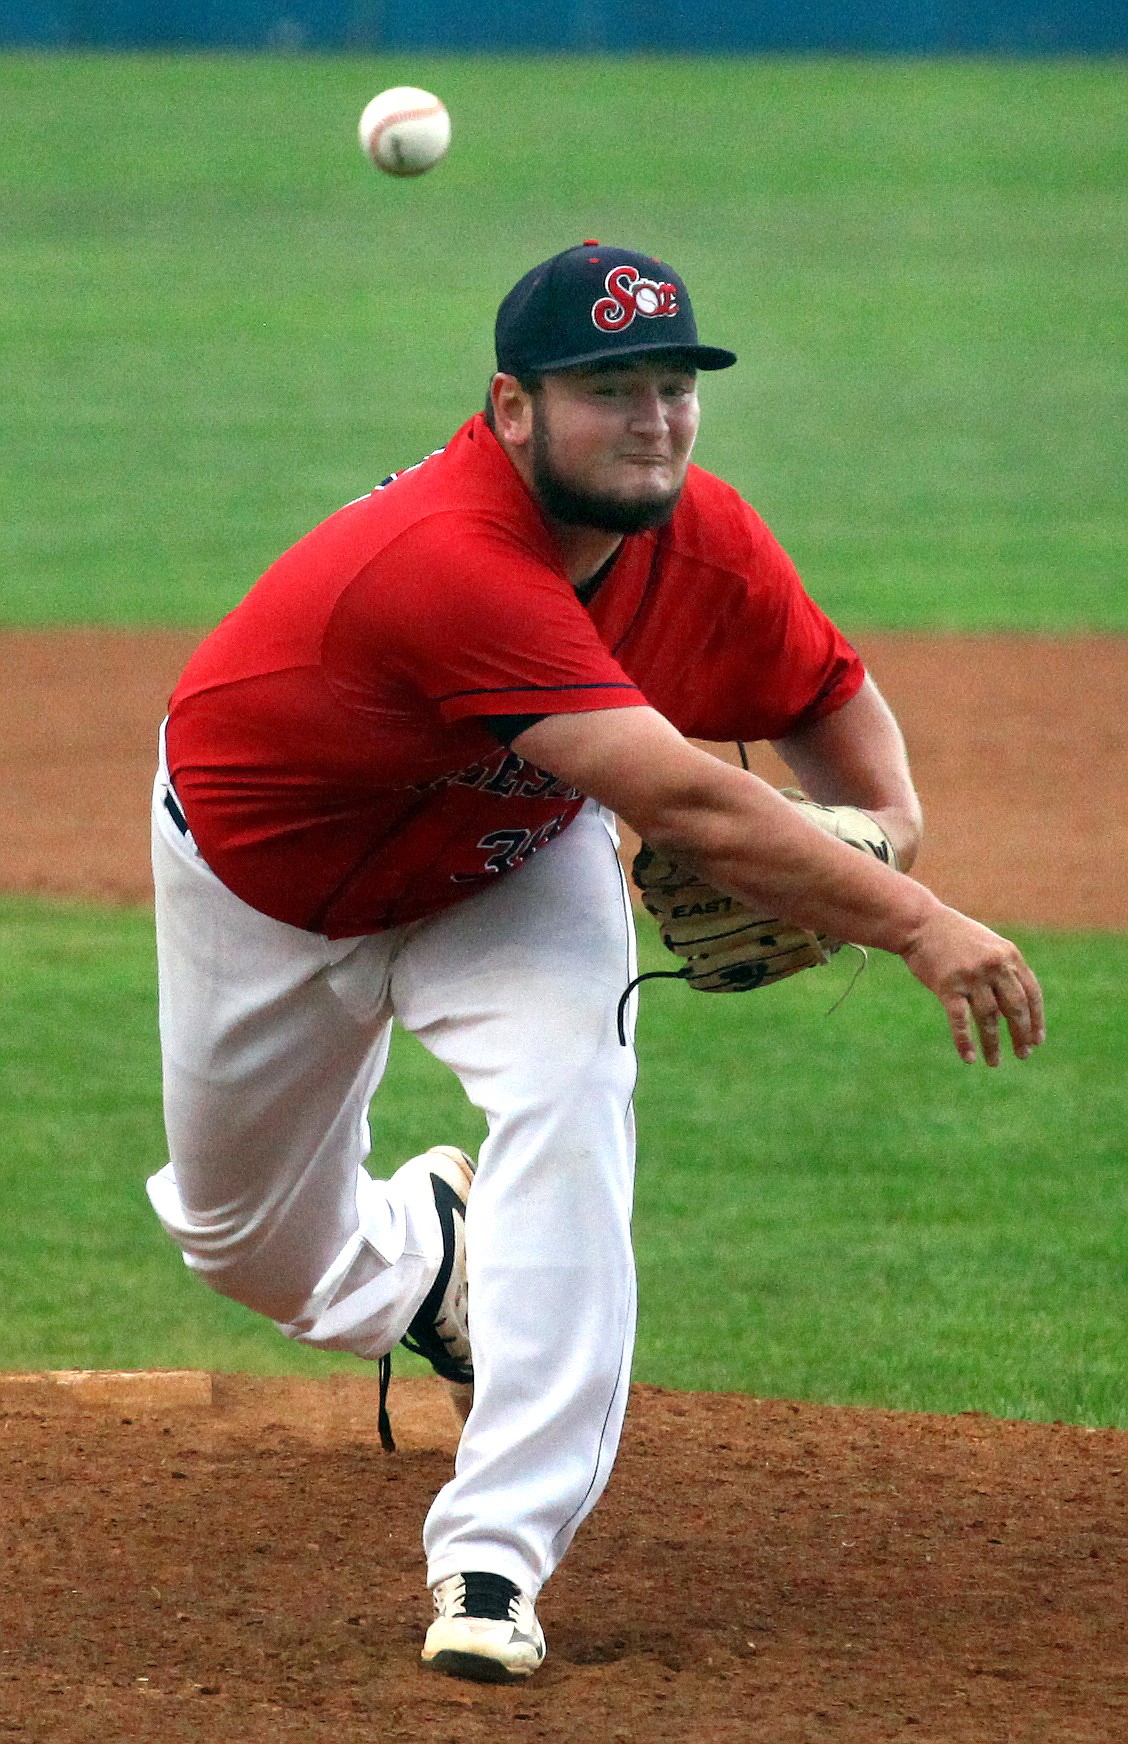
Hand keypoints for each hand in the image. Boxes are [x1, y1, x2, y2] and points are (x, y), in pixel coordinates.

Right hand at [900, 908, 1045, 1066]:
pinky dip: (964, 1041)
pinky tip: (969, 1057)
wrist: (920, 923)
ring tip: (994, 1062)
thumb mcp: (988, 945)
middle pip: (1015, 1008)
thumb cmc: (954, 936)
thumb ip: (1005, 969)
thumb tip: (1019, 1006)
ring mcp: (971, 976)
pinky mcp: (947, 986)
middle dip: (1021, 1035)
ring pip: (988, 1018)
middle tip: (1023, 1055)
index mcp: (1009, 956)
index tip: (1037, 1041)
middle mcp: (994, 966)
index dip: (1036, 1019)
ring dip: (993, 1044)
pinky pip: (960, 1020)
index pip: (1031, 993)